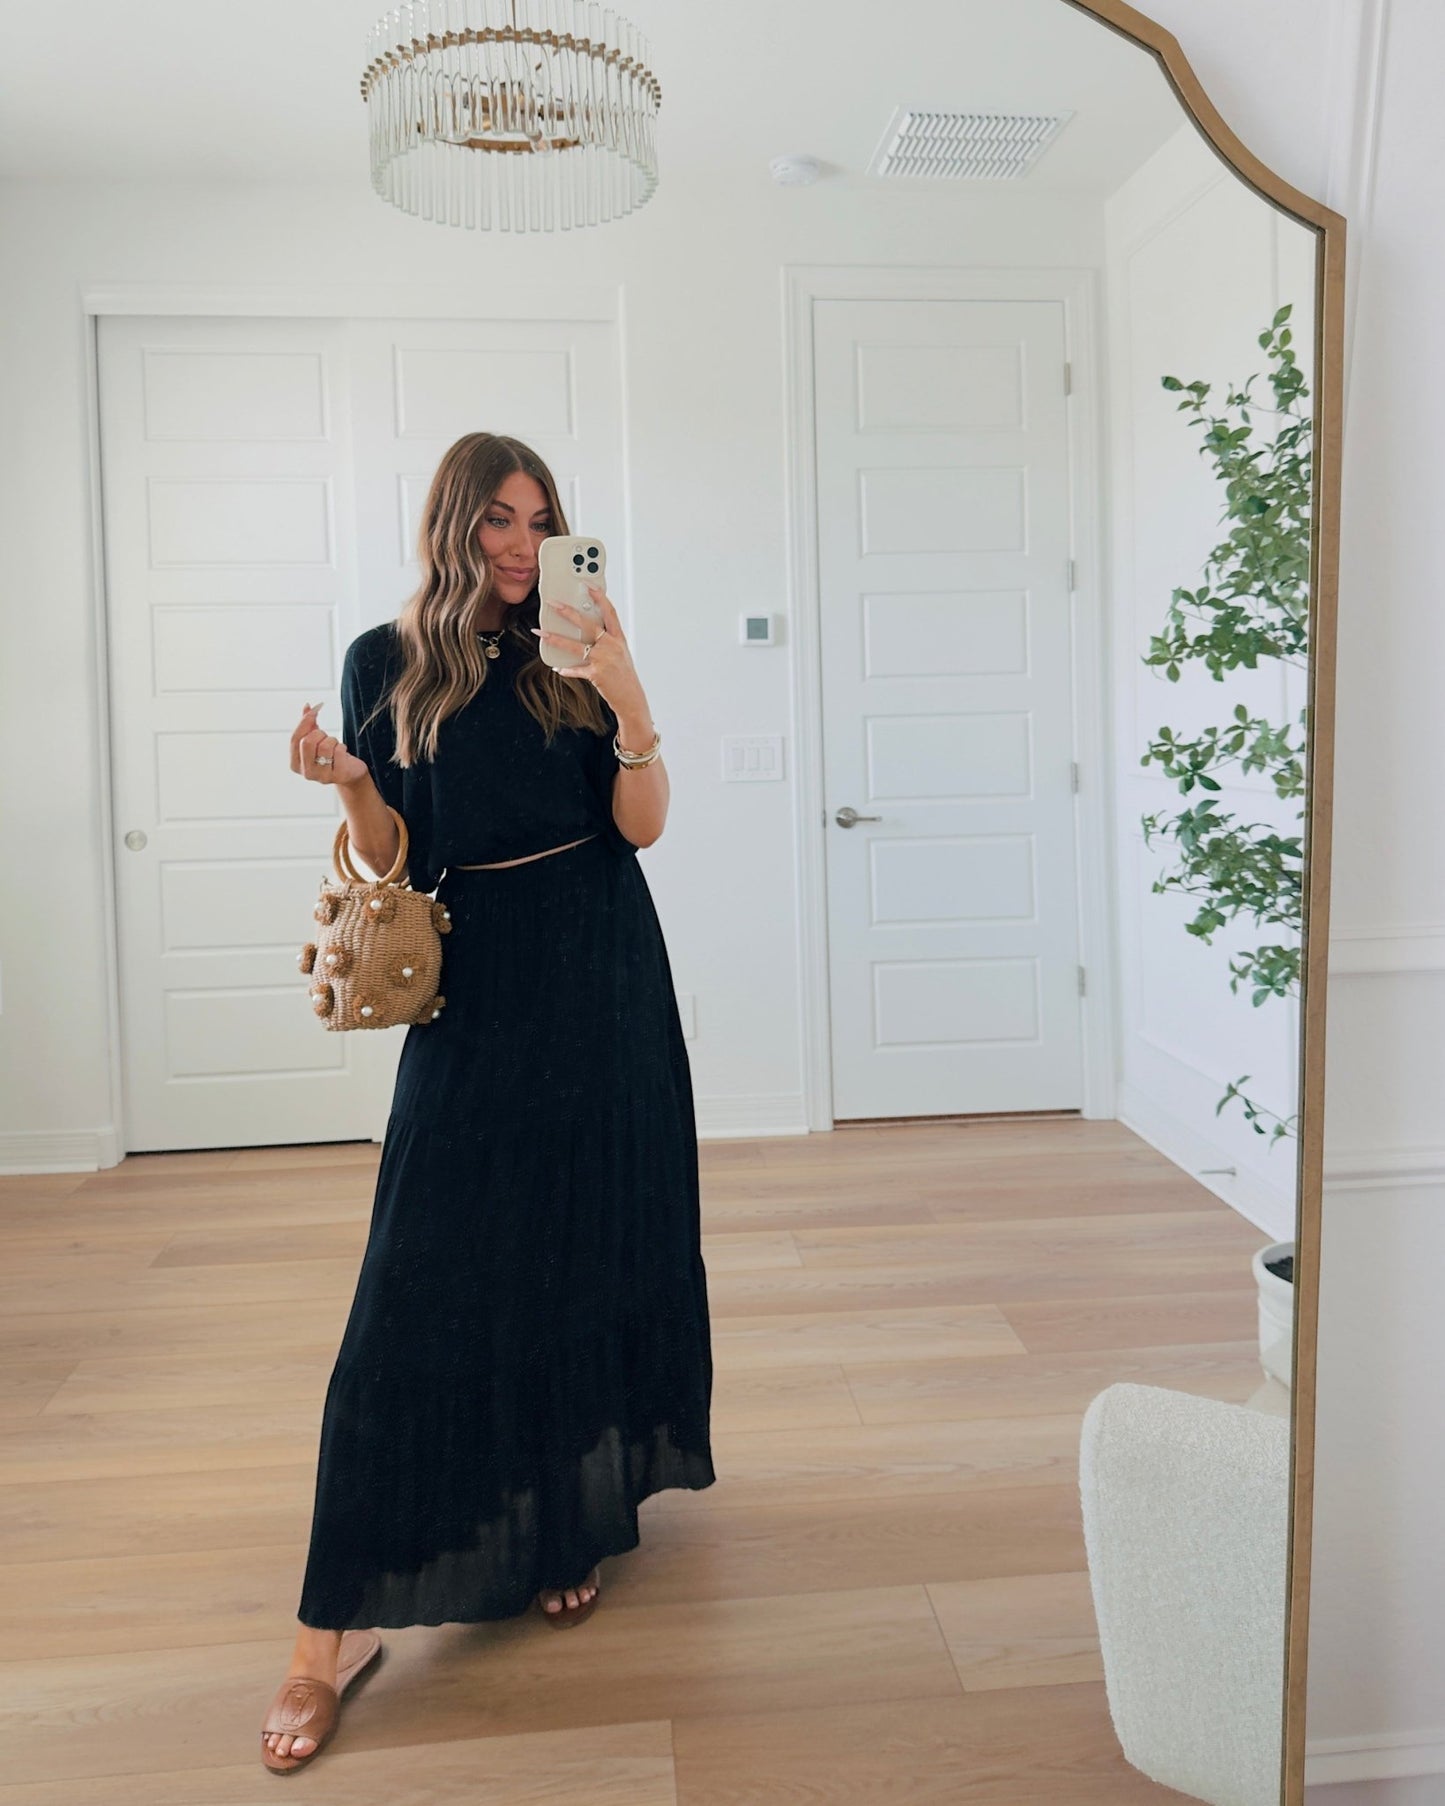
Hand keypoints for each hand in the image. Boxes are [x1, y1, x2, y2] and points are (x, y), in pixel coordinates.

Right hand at [290, 702, 369, 787]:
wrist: (350, 773)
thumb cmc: (331, 755)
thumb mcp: (317, 740)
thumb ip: (309, 724)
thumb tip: (307, 706)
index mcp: (295, 764)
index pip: (295, 738)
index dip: (305, 721)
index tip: (315, 709)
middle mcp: (306, 773)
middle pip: (308, 742)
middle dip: (319, 733)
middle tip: (326, 737)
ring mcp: (322, 777)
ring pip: (325, 746)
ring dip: (333, 741)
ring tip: (335, 747)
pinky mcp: (339, 776)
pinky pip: (339, 751)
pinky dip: (342, 747)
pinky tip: (343, 753)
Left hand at [532, 584, 646, 715]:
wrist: (631, 697)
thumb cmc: (624, 675)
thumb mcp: (619, 653)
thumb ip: (606, 640)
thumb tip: (586, 630)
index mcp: (618, 638)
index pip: (609, 612)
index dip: (599, 597)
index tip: (588, 585)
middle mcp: (611, 646)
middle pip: (587, 624)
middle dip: (568, 612)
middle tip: (554, 604)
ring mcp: (603, 660)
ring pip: (575, 646)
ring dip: (556, 639)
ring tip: (542, 633)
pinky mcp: (596, 674)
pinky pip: (576, 670)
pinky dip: (566, 669)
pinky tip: (558, 667)